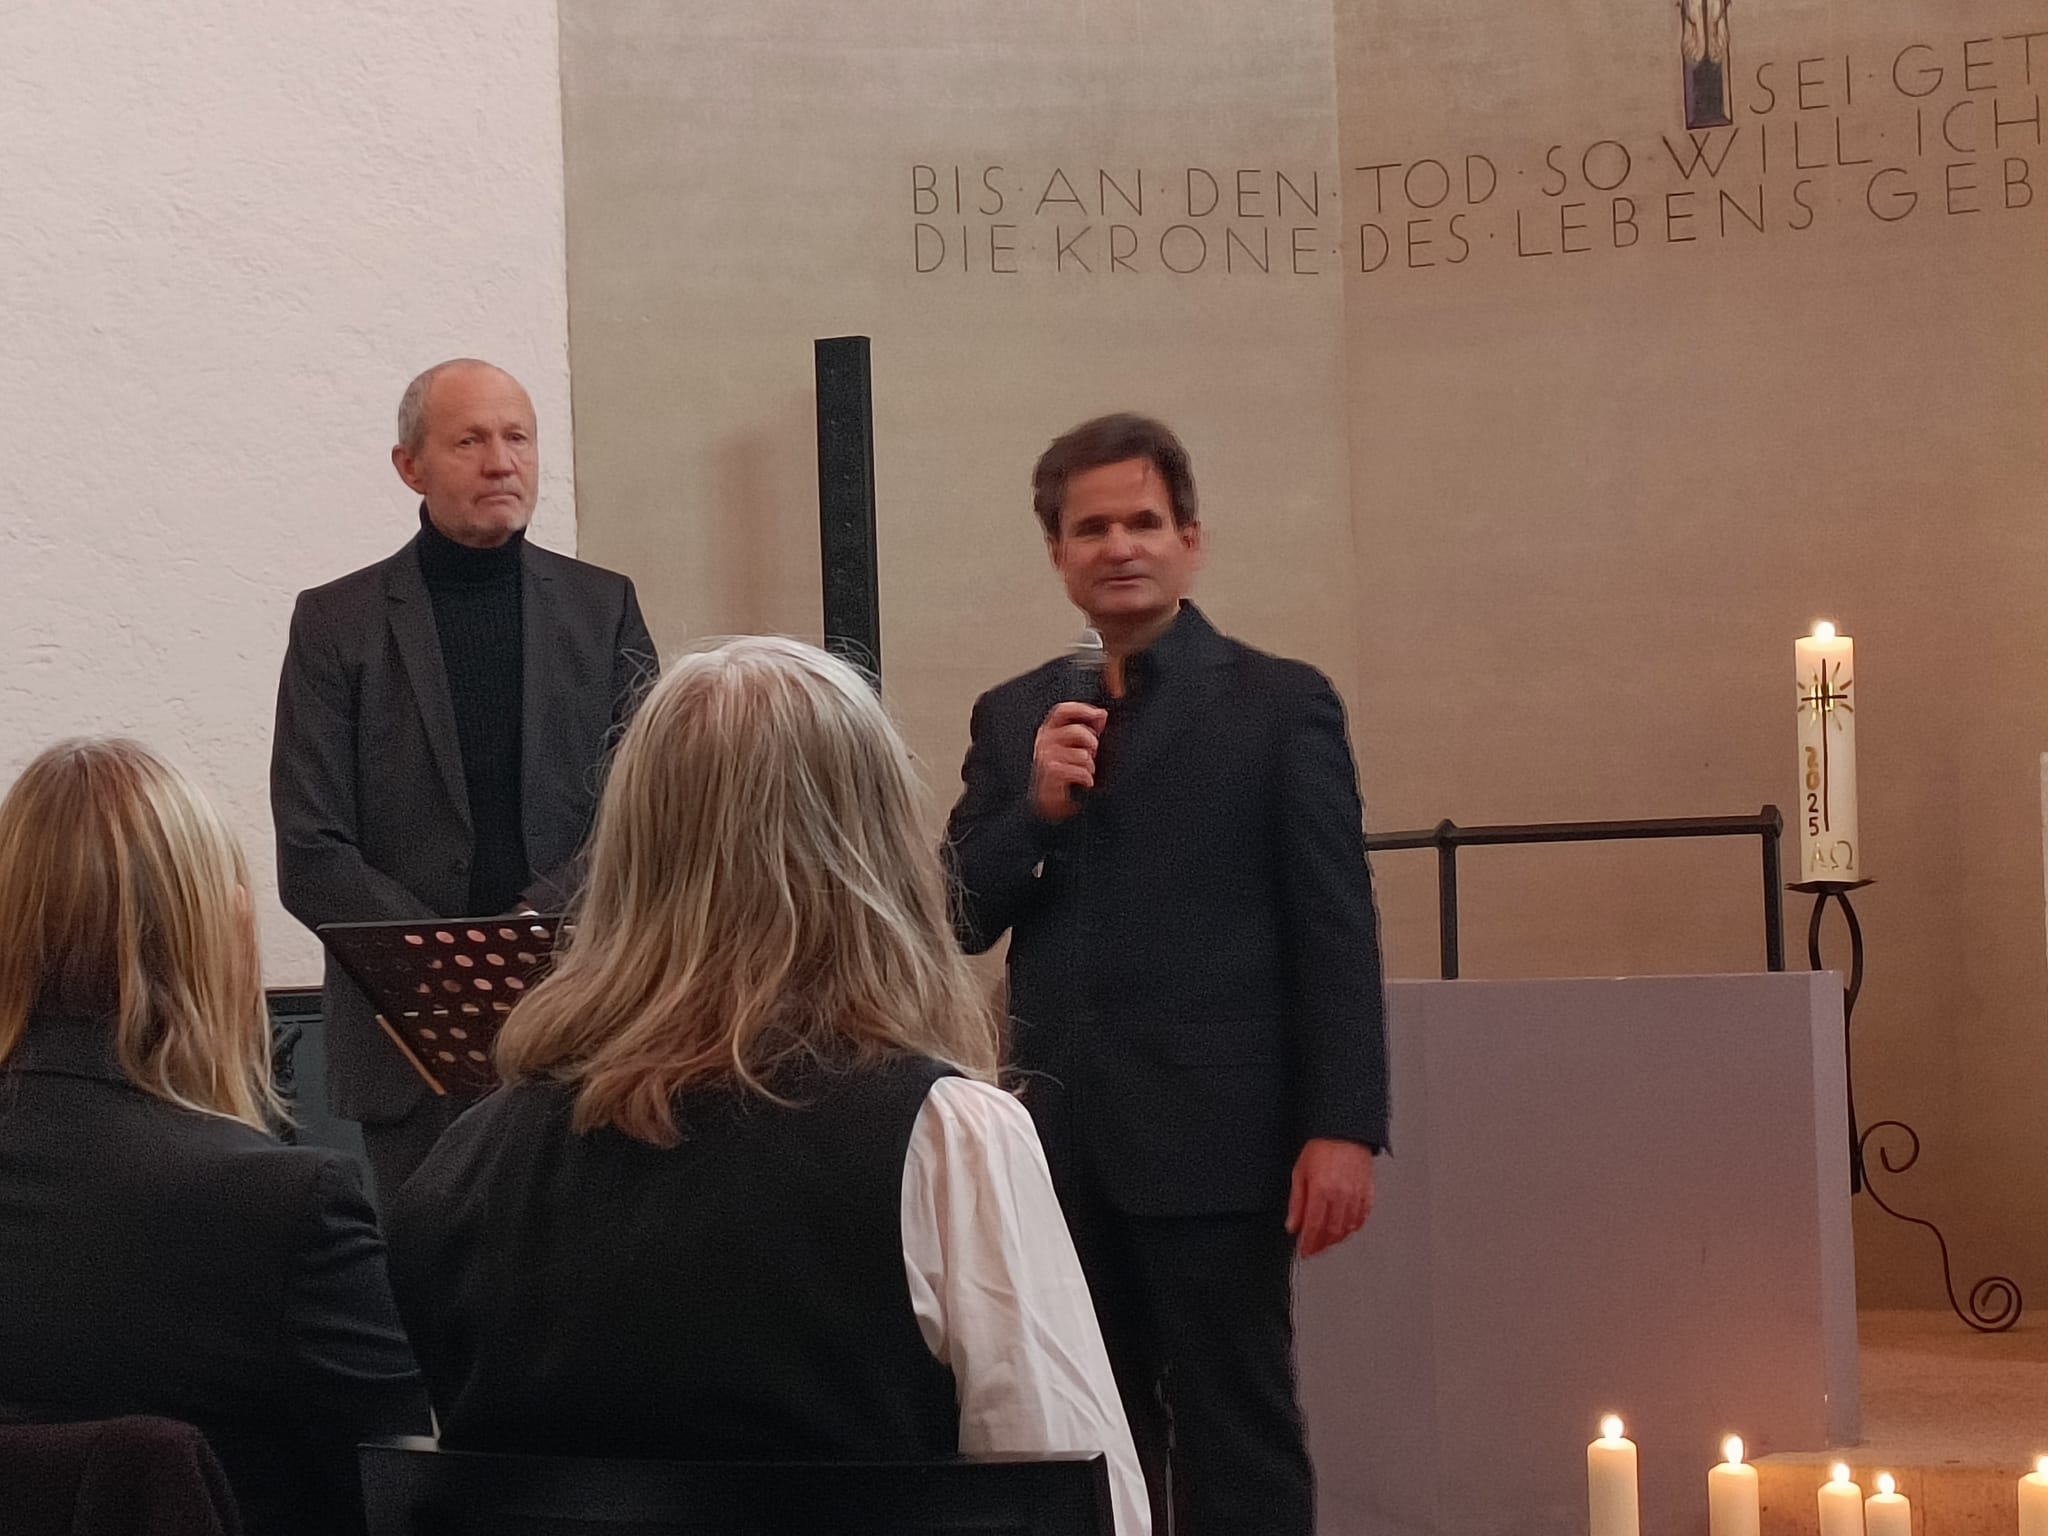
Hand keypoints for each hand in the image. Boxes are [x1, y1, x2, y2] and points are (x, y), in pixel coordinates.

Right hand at [1030, 701, 1107, 822]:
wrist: (1049, 802)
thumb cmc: (1064, 771)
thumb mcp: (1076, 747)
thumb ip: (1089, 729)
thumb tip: (1103, 715)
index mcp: (1049, 731)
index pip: (1062, 710)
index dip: (1082, 709)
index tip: (1100, 715)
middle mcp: (1044, 741)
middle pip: (1076, 731)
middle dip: (1091, 742)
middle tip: (1093, 753)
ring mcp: (1045, 758)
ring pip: (1081, 754)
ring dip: (1090, 765)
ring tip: (1088, 771)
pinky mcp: (1051, 774)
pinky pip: (1078, 771)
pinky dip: (1086, 777)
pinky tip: (1086, 782)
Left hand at [1286, 1138, 1374, 1257]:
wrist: (1345, 1132)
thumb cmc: (1321, 1147)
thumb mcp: (1300, 1173)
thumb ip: (1296, 1202)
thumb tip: (1293, 1225)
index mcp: (1321, 1191)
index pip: (1314, 1228)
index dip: (1308, 1244)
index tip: (1304, 1251)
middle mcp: (1341, 1196)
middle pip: (1331, 1233)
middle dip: (1321, 1246)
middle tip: (1313, 1250)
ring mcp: (1356, 1196)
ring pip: (1347, 1229)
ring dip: (1336, 1239)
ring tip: (1326, 1242)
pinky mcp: (1368, 1193)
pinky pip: (1362, 1218)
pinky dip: (1353, 1228)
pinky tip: (1345, 1229)